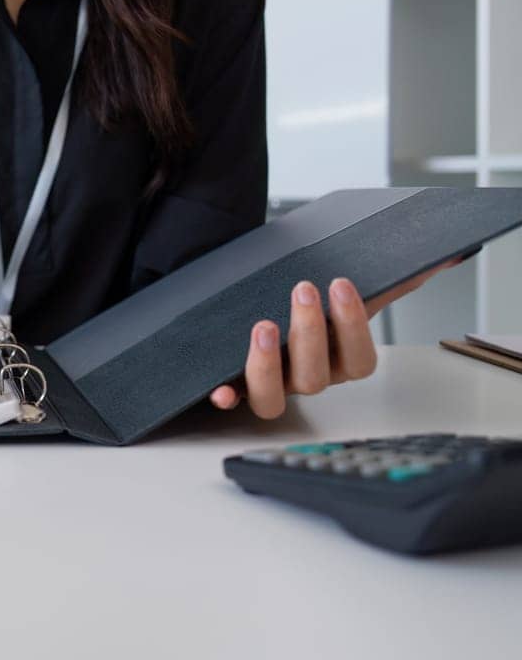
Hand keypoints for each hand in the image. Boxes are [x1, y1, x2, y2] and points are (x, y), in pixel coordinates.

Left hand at [210, 263, 455, 417]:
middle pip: (316, 377)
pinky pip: (229, 403)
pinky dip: (224, 397)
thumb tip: (441, 256)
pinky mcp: (231, 389)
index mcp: (336, 360)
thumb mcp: (340, 293)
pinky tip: (218, 390)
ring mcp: (268, 387)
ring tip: (262, 325)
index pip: (359, 360)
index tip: (342, 283)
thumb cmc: (303, 306)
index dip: (353, 326)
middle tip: (303, 289)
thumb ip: (388, 280)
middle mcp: (304, 379)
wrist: (246, 312)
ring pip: (273, 397)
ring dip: (266, 365)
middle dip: (312, 334)